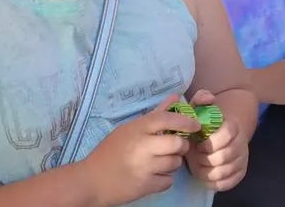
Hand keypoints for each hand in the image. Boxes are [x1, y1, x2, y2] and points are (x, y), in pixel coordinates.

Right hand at [82, 95, 196, 204]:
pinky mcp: (145, 186)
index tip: (195, 125)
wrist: (90, 181)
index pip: (166, 119)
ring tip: (160, 163)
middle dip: (182, 146)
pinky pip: (169, 181)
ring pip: (175, 163)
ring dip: (172, 163)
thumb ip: (154, 115)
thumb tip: (175, 97)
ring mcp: (144, 168)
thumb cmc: (109, 152)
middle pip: (177, 143)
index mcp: (136, 129)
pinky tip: (154, 175)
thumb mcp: (128, 129)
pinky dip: (165, 179)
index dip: (185, 121)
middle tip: (177, 148)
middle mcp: (141, 147)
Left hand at [183, 90, 248, 191]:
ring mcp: (241, 159)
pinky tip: (206, 174)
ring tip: (199, 165)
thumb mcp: (200, 108)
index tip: (199, 143)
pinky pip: (227, 183)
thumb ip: (200, 99)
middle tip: (196, 155)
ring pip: (225, 171)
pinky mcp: (239, 173)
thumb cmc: (206, 123)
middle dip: (206, 158)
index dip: (210, 141)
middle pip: (224, 156)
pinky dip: (213, 182)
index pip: (228, 133)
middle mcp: (241, 143)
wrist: (220, 133)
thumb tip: (208, 98)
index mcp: (233, 127)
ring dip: (207, 171)